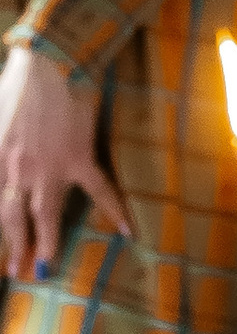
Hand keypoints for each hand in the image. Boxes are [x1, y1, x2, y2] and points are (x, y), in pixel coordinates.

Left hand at [0, 43, 132, 280]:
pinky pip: (99, 190)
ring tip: (47, 267)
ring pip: (46, 213)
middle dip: (14, 246)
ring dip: (45, 242)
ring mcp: (50, 166)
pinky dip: (114, 210)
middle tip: (17, 273)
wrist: (51, 60)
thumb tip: (1, 157)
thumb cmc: (17, 80)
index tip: (0, 249)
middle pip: (12, 218)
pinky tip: (127, 230)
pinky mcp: (80, 157)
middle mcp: (17, 168)